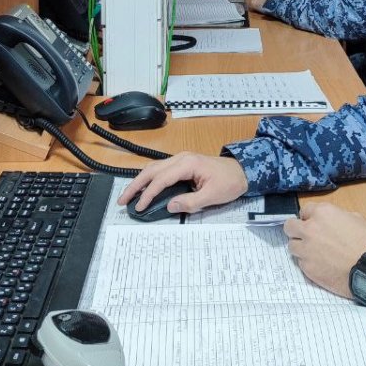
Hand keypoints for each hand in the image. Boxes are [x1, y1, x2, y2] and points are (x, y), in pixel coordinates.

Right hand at [118, 152, 248, 214]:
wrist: (243, 170)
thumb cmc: (230, 182)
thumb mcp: (212, 196)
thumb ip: (190, 202)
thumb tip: (169, 206)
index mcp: (188, 164)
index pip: (161, 179)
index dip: (148, 194)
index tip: (138, 207)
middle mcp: (181, 158)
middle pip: (152, 170)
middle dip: (135, 185)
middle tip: (122, 200)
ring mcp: (181, 159)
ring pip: (154, 168)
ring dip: (140, 181)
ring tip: (129, 195)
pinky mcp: (182, 163)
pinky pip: (161, 169)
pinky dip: (149, 179)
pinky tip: (144, 188)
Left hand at [283, 202, 365, 298]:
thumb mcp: (356, 219)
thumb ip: (337, 217)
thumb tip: (331, 223)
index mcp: (322, 213)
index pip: (305, 210)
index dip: (310, 217)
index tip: (315, 224)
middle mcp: (309, 229)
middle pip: (290, 226)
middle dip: (297, 230)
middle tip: (307, 237)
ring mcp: (306, 250)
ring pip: (292, 246)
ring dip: (301, 248)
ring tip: (316, 254)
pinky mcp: (307, 268)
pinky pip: (301, 263)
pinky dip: (309, 263)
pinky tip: (322, 266)